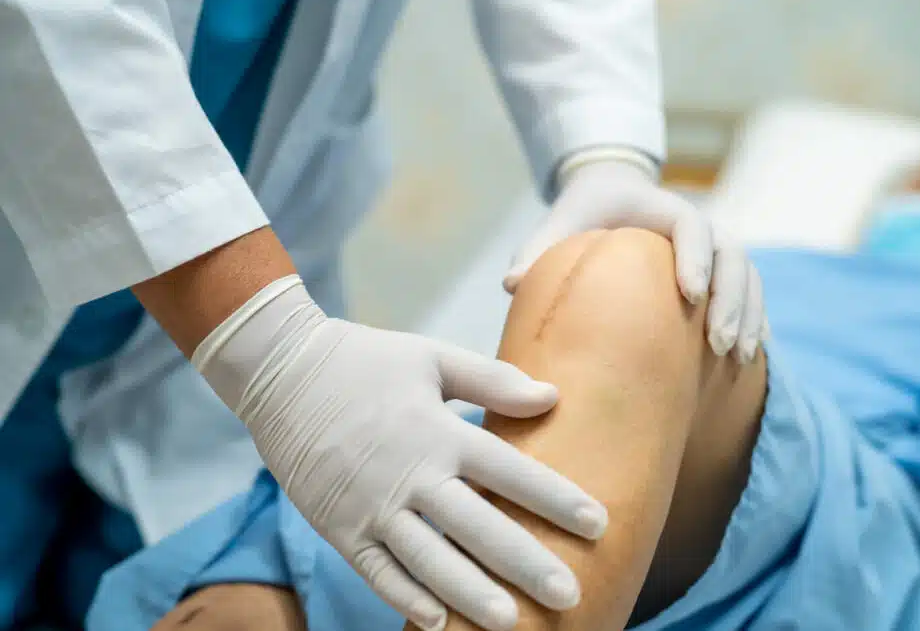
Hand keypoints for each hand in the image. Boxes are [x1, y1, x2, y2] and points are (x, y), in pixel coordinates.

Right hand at [192, 277, 607, 630]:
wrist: (279, 373)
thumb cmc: (363, 361)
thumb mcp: (431, 357)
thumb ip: (492, 380)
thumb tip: (552, 395)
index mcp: (438, 431)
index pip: (510, 471)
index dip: (556, 498)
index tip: (598, 524)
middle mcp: (409, 475)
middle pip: (478, 528)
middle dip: (526, 563)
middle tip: (570, 594)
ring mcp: (371, 506)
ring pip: (429, 561)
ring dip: (470, 594)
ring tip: (510, 623)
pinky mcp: (339, 527)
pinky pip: (377, 572)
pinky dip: (405, 599)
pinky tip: (437, 623)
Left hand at [506, 152, 767, 362]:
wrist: (614, 195)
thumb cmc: (586, 211)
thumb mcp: (560, 222)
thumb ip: (538, 248)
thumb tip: (511, 283)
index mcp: (666, 210)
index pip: (692, 227)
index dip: (694, 258)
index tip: (689, 295)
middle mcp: (702, 227)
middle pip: (732, 256)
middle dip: (731, 300)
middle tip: (718, 344)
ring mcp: (718, 250)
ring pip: (748, 278)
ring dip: (749, 317)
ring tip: (738, 360)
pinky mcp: (723, 273)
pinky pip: (750, 295)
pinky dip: (754, 323)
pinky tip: (748, 364)